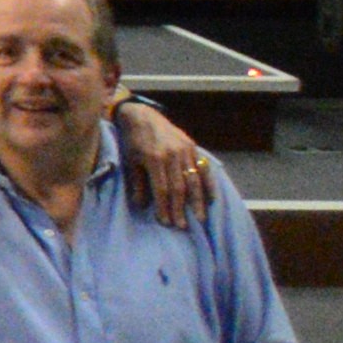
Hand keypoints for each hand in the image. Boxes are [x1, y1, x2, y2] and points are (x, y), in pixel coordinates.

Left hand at [118, 99, 212, 225]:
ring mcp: (185, 150)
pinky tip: (211, 198)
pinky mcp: (192, 146)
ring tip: (200, 218)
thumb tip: (142, 206)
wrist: (142, 115)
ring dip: (198, 201)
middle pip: (180, 188)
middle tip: (184, 226)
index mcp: (154, 159)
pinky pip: (203, 167)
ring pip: (194, 180)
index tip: (166, 222)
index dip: (165, 207)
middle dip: (182, 209)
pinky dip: (208, 183)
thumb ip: (138, 183)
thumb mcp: (130, 161)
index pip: (162, 189)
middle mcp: (172, 155)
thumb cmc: (133, 140)